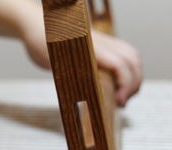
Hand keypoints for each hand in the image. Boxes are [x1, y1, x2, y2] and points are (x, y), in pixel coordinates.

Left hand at [23, 18, 142, 106]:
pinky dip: (129, 69)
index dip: (125, 84)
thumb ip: (69, 78)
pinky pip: (124, 54)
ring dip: (134, 76)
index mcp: (91, 48)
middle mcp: (102, 43)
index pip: (120, 64)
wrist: (37, 25)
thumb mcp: (52, 64)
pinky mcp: (103, 44)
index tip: (120, 101)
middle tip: (122, 103)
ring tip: (125, 95)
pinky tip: (121, 82)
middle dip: (133, 83)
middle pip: (132, 61)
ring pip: (132, 56)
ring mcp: (104, 42)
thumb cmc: (41, 44)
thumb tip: (82, 101)